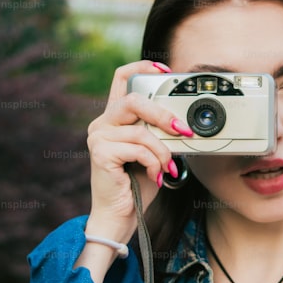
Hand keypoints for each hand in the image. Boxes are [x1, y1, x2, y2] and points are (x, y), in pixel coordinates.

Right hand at [85, 60, 192, 244]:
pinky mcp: (100, 153)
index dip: (143, 67)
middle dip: (163, 114)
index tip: (166, 71)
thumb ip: (159, 132)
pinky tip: (157, 175)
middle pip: (134, 100)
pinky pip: (138, 149)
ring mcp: (98, 137)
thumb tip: (183, 121)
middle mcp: (102, 123)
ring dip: (162, 151)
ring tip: (167, 167)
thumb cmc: (137, 183)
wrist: (120, 215)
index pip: (122, 77)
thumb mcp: (152, 151)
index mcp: (114, 117)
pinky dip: (154, 162)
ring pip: (141, 130)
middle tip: (183, 130)